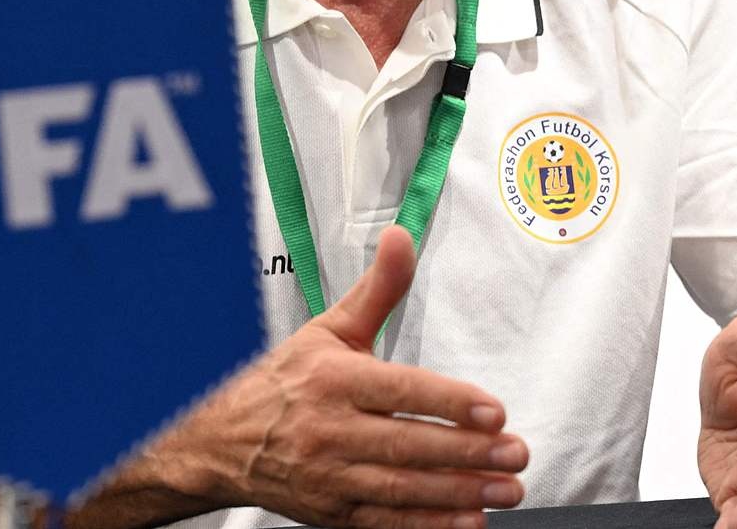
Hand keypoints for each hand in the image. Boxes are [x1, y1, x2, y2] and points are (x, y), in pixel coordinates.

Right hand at [154, 225, 527, 528]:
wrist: (220, 441)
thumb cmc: (284, 381)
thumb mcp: (328, 329)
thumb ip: (377, 290)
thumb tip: (402, 237)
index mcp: (333, 379)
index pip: (399, 391)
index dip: (448, 402)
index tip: (493, 409)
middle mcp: (330, 430)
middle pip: (407, 445)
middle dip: (467, 452)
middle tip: (516, 452)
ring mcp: (331, 477)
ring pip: (402, 489)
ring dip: (459, 493)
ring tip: (507, 488)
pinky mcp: (333, 514)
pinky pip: (386, 523)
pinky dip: (428, 526)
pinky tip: (468, 522)